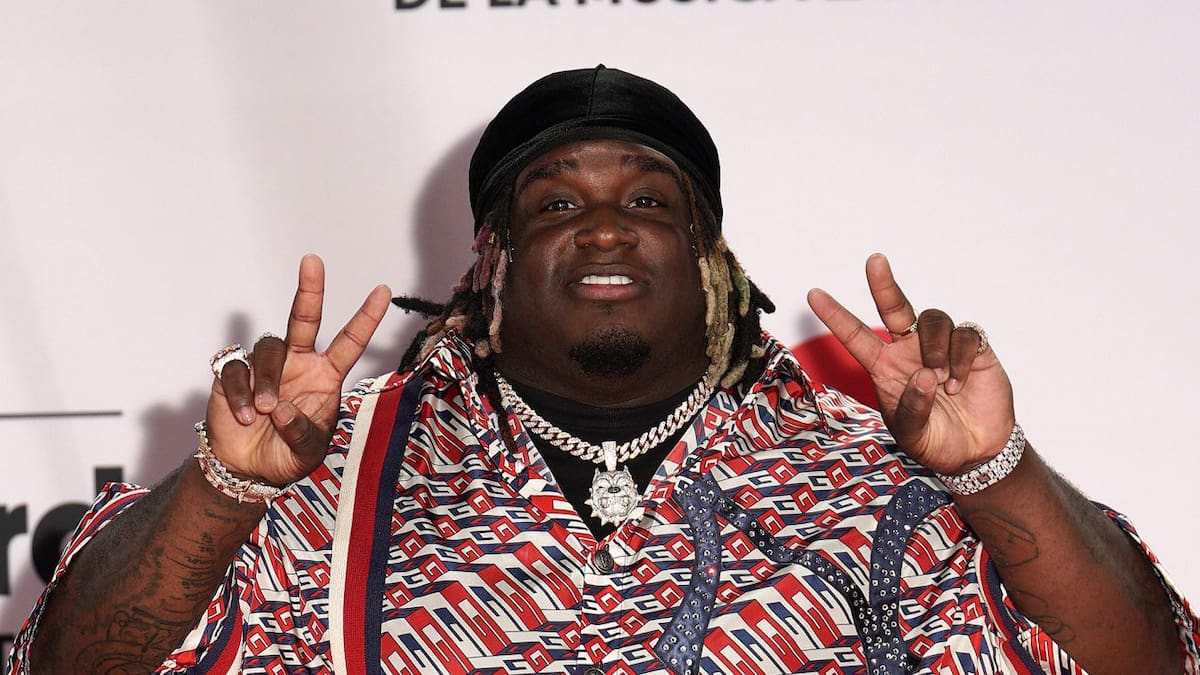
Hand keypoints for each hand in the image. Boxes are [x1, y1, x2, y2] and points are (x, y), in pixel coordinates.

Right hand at [205, 254, 390, 484]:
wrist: (248, 468)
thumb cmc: (286, 454)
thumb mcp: (306, 450)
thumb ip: (300, 431)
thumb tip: (279, 408)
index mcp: (325, 375)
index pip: (349, 342)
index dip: (366, 317)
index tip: (383, 290)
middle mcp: (297, 363)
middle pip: (304, 318)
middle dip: (310, 290)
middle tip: (313, 261)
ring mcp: (266, 365)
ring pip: (268, 350)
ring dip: (266, 381)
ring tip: (263, 412)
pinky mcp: (234, 373)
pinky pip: (236, 371)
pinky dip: (239, 395)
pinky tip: (244, 417)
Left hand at [806, 253, 1014, 474]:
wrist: (976, 451)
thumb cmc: (935, 440)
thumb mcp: (913, 435)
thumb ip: (912, 410)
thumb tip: (924, 376)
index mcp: (885, 367)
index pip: (856, 336)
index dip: (835, 315)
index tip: (813, 294)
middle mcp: (910, 350)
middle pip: (894, 306)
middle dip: (883, 284)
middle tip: (874, 261)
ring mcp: (940, 346)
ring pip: (934, 320)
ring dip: (936, 349)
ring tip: (943, 383)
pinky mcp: (972, 349)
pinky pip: (965, 335)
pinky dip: (961, 358)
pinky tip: (959, 383)